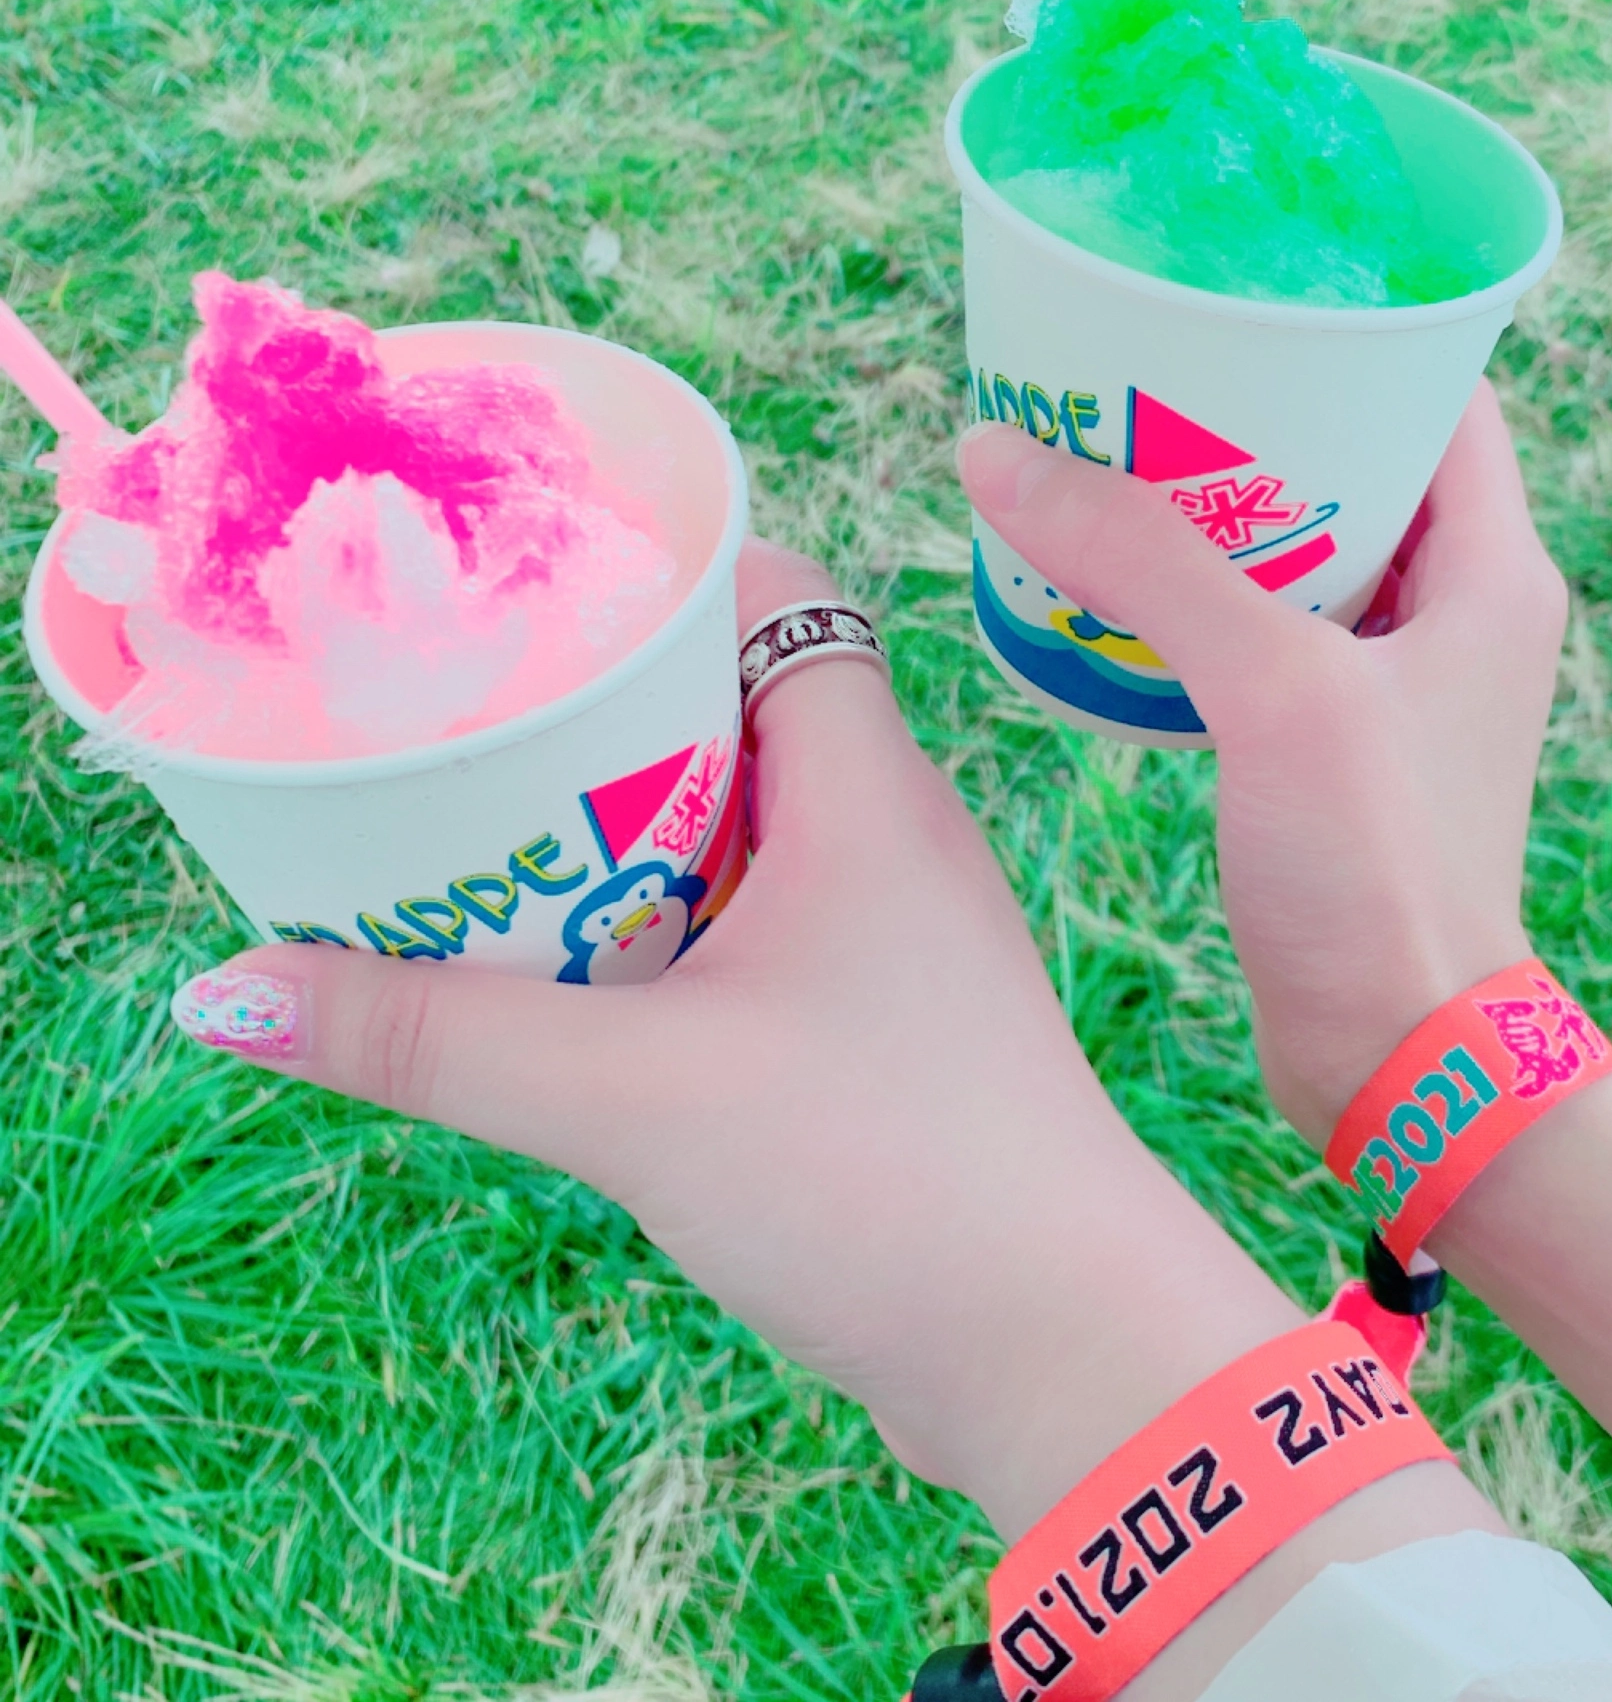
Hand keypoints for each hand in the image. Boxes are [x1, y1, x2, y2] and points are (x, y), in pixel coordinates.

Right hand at [168, 539, 1310, 1537]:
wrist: (1061, 1350)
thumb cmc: (884, 1177)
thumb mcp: (632, 1094)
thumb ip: (436, 1035)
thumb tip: (230, 988)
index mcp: (866, 786)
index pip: (777, 600)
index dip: (655, 581)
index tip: (520, 599)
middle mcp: (892, 836)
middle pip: (734, 715)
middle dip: (595, 726)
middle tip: (454, 745)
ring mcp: (895, 937)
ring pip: (739, 838)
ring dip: (620, 848)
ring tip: (481, 863)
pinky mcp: (883, 1028)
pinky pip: (757, 936)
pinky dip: (666, 941)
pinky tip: (578, 995)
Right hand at [957, 384, 1566, 1147]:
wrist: (1402, 1057)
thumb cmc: (1379, 873)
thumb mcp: (1269, 690)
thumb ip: (1145, 564)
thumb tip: (998, 453)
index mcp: (1493, 567)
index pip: (1439, 390)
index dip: (1353, 327)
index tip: (1239, 289)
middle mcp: (1459, 611)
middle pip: (1357, 459)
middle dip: (1254, 411)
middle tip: (1137, 373)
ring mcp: (1398, 681)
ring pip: (1303, 547)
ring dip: (1216, 506)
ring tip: (1107, 460)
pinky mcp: (1339, 745)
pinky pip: (1267, 629)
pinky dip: (1199, 596)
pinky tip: (1114, 587)